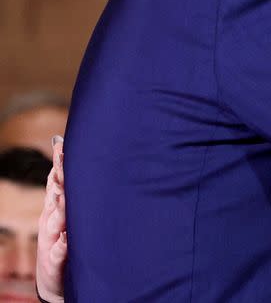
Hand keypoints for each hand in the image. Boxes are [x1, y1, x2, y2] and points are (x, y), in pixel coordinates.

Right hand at [36, 136, 66, 302]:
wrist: (54, 279)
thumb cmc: (64, 241)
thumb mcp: (65, 214)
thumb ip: (67, 189)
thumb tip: (66, 156)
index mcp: (54, 208)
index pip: (56, 182)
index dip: (58, 164)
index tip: (63, 145)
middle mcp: (51, 221)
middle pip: (54, 196)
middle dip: (57, 178)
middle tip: (63, 160)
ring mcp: (52, 240)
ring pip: (55, 222)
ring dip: (60, 209)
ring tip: (64, 195)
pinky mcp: (55, 261)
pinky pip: (59, 253)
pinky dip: (62, 246)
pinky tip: (66, 239)